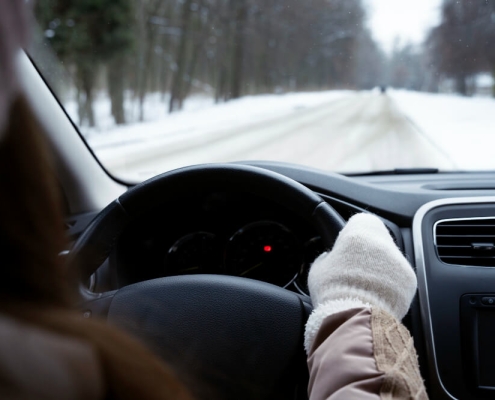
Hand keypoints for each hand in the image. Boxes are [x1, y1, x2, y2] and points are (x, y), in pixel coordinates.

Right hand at [304, 213, 416, 352]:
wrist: (355, 317)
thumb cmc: (332, 290)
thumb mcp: (319, 268)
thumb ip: (327, 257)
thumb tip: (330, 257)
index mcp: (359, 231)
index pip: (360, 221)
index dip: (352, 234)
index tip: (345, 247)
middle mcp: (383, 241)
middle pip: (378, 239)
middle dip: (369, 251)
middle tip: (355, 268)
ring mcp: (400, 261)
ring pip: (390, 258)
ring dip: (381, 268)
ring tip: (365, 286)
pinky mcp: (410, 280)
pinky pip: (400, 277)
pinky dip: (391, 284)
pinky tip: (376, 295)